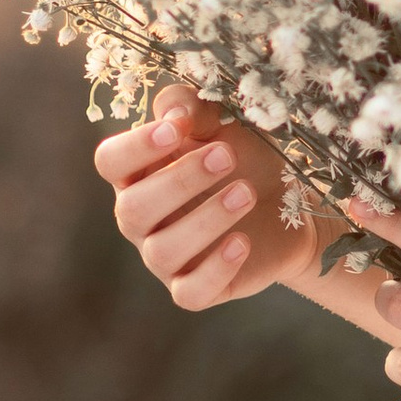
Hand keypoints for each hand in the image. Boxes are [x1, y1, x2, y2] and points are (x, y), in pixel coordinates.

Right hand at [94, 82, 321, 312]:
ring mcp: (165, 258)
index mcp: (138, 173)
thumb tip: (172, 115)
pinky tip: (242, 242)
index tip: (176, 129)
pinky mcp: (196, 288)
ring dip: (206, 219)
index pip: (110, 162)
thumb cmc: (243, 158)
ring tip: (246, 193)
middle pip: (133, 208)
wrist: (289, 207)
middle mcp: (142, 219)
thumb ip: (192, 107)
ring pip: (162, 251)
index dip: (136, 147)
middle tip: (226, 156)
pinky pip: (189, 292)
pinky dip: (215, 268)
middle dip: (180, 181)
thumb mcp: (223, 121)